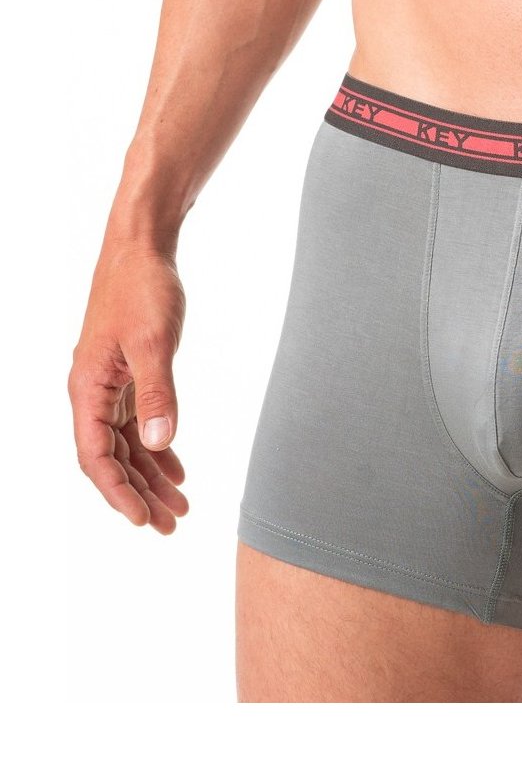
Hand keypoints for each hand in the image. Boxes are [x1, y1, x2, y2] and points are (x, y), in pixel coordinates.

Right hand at [68, 242, 189, 532]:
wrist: (142, 249)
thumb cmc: (142, 288)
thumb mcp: (153, 341)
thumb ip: (157, 393)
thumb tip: (158, 441)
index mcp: (88, 388)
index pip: (96, 456)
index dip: (119, 492)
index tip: (145, 520)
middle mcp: (93, 391)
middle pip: (112, 457)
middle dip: (140, 493)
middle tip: (172, 524)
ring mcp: (109, 383)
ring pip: (126, 443)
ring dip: (151, 474)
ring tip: (180, 505)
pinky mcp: (128, 372)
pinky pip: (137, 422)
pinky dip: (156, 446)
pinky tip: (176, 466)